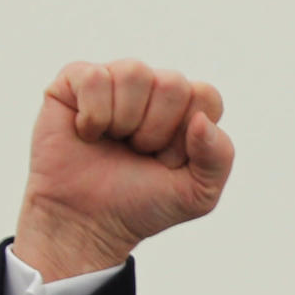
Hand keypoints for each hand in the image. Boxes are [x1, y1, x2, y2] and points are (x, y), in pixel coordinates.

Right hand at [13, 60, 234, 280]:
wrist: (87, 221)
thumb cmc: (143, 204)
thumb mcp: (198, 194)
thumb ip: (219, 157)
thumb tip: (201, 120)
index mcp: (188, 110)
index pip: (206, 96)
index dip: (187, 136)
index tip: (168, 162)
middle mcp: (154, 89)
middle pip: (173, 84)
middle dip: (156, 130)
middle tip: (139, 153)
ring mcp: (116, 81)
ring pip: (135, 73)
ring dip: (125, 121)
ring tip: (114, 142)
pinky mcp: (76, 80)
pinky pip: (95, 77)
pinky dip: (93, 115)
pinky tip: (87, 134)